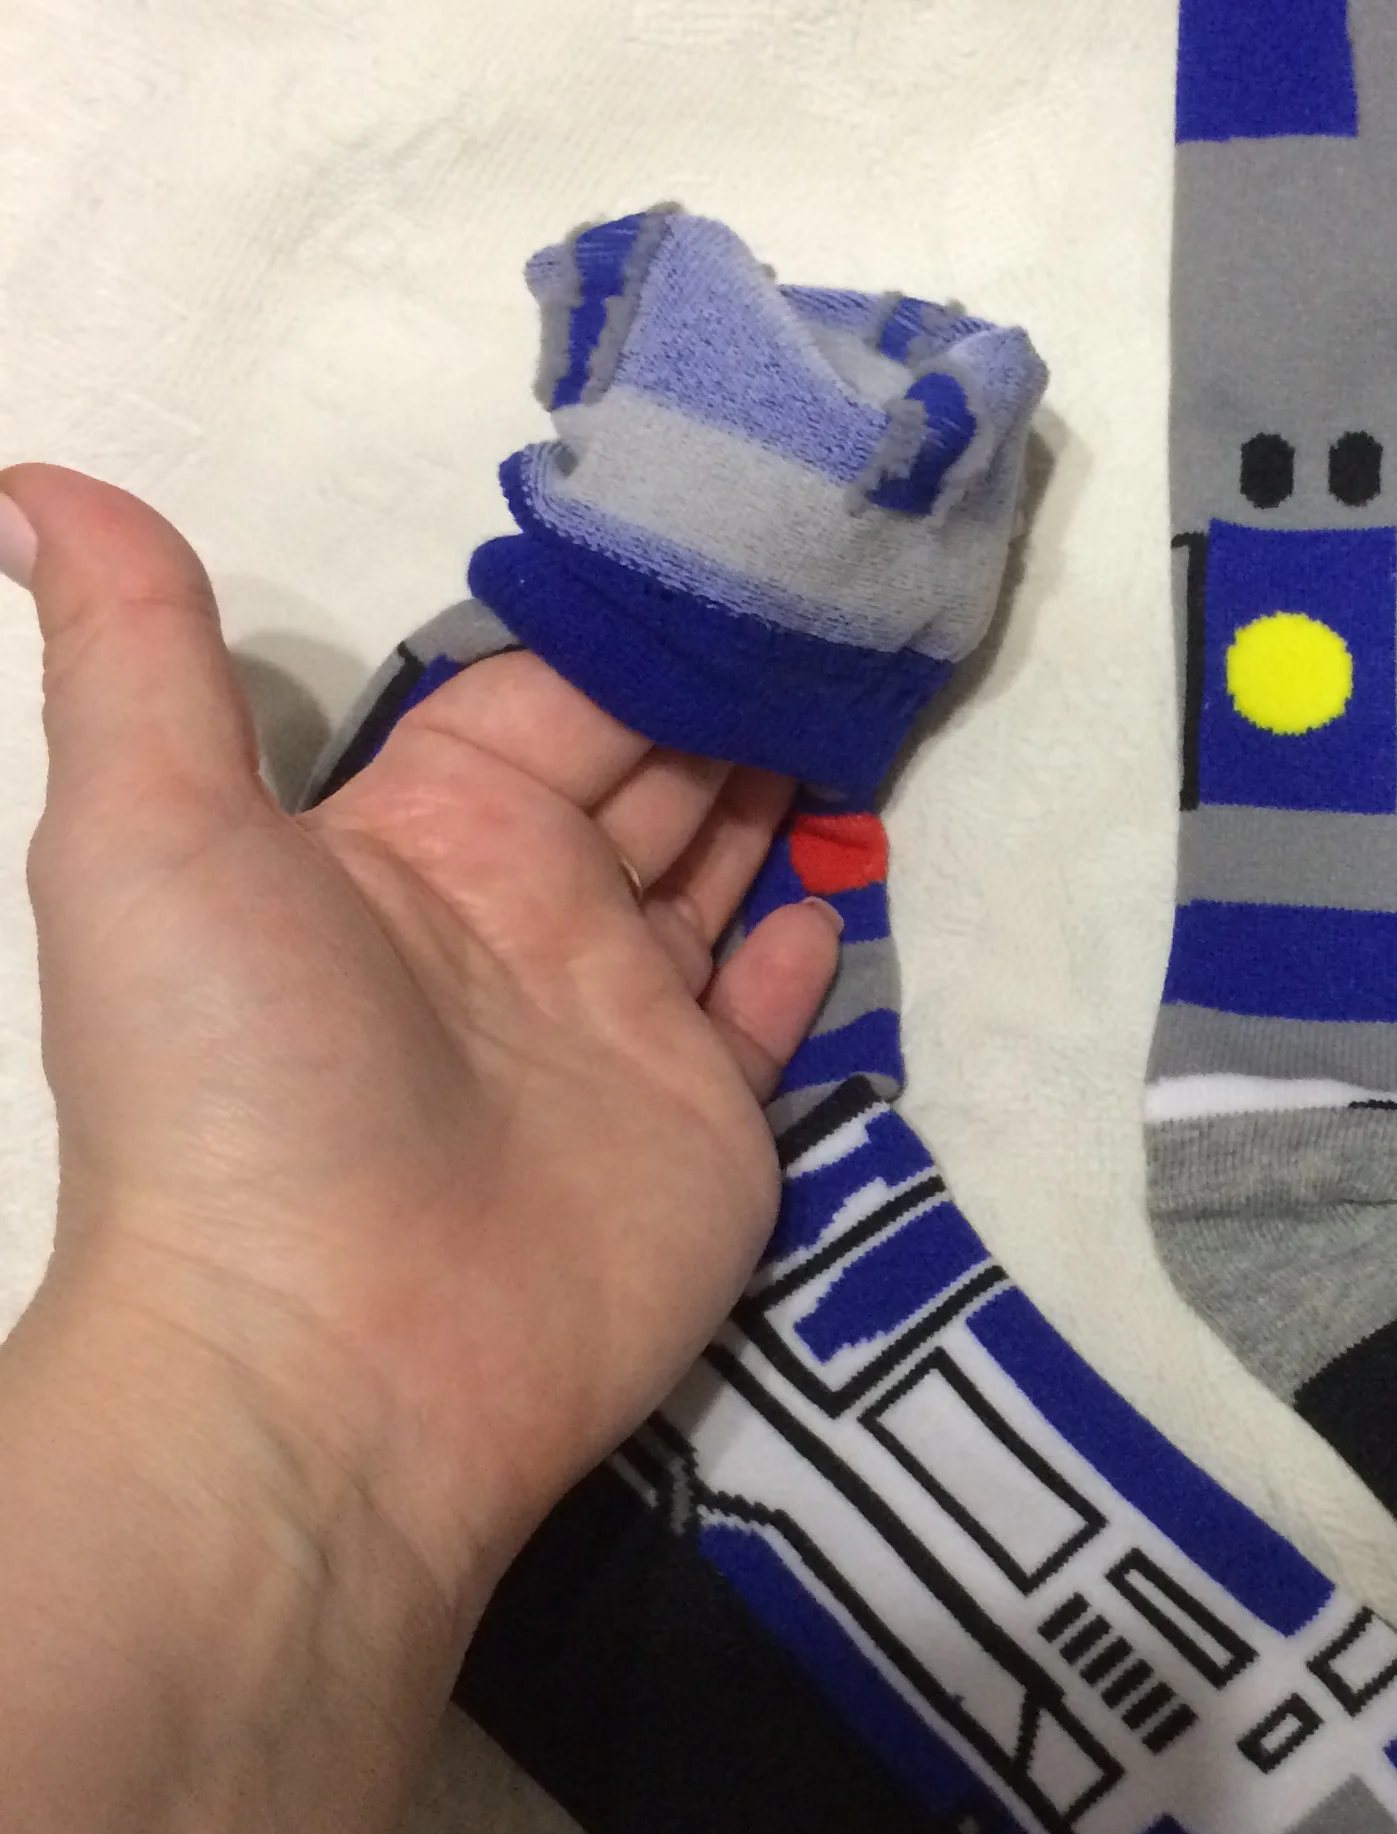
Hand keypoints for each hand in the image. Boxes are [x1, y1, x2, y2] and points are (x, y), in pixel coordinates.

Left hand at [0, 462, 840, 1694]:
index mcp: (411, 833)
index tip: (738, 524)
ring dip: (784, 788)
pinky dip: (800, 950)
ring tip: (875, 691)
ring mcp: (621, 1026)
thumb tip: (35, 478)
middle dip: (731, 686)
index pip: (544, 692)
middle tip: (849, 585)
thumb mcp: (145, 832)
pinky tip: (836, 884)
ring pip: (720, 869)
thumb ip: (137, 652)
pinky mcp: (705, 1126)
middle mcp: (524, 915)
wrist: (327, 1354)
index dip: (631, 624)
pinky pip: (768, 1015)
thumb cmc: (240, 1077)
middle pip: (649, 766)